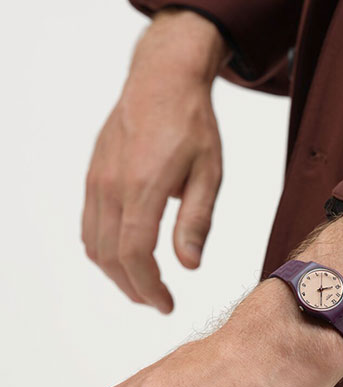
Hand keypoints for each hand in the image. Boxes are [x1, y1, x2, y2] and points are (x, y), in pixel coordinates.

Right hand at [82, 9, 228, 312]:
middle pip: (111, 257)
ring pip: (95, 246)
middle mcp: (112, 187)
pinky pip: (89, 226)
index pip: (136, 254)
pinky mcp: (92, 178)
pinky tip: (126, 257)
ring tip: (144, 285)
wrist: (161, 81)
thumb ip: (197, 220)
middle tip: (159, 302)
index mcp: (144, 187)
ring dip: (117, 274)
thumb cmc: (192, 125)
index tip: (167, 305)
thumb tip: (190, 265)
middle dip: (134, 288)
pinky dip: (104, 251)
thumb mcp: (209, 172)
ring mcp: (97, 182)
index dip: (149, 288)